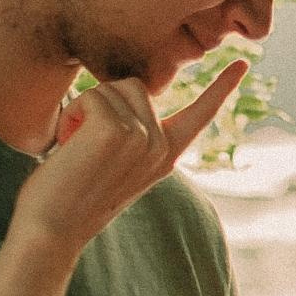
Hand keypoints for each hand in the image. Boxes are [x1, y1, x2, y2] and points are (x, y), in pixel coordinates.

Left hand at [23, 60, 248, 255]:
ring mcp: (144, 139)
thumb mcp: (113, 165)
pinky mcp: (118, 131)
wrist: (51, 231)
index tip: (243, 65)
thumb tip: (127, 92)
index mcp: (166, 157)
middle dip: (101, 105)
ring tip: (76, 149)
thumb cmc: (68, 197)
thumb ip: (130, 136)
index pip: (200, 115)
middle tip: (84, 147)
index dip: (222, 87)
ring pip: (112, 88)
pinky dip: (71, 114)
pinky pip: (91, 95)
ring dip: (83, 110)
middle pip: (135, 86)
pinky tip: (68, 146)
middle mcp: (161, 148)